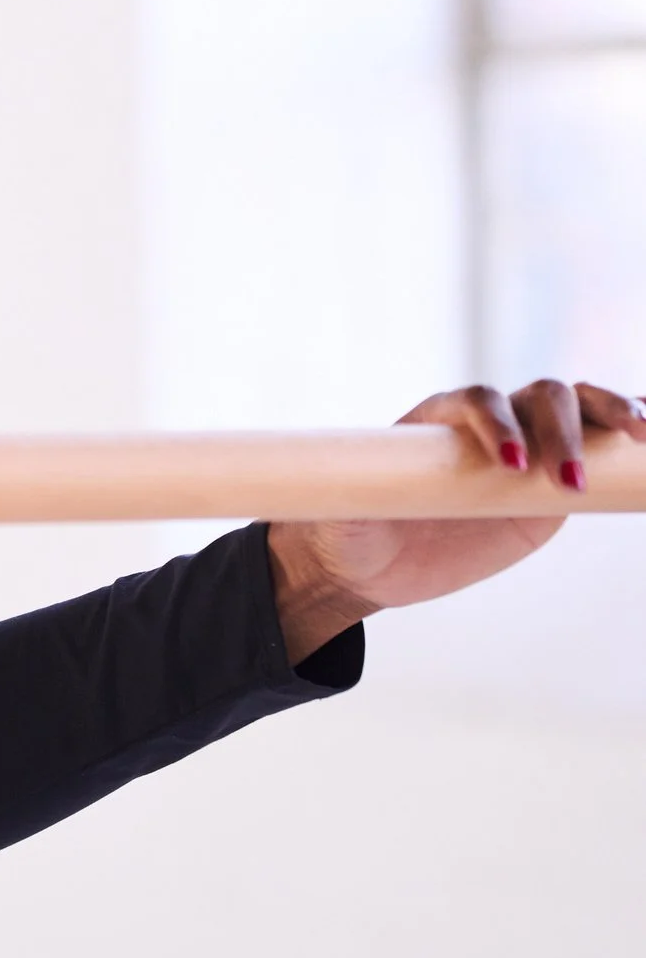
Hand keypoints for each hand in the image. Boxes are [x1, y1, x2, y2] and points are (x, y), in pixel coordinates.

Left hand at [267, 380, 645, 659]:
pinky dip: (627, 432)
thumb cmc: (348, 527)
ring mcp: (528, 446)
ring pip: (576, 408)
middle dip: (560, 427)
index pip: (477, 399)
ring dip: (610, 413)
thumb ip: (356, 498)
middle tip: (562, 478)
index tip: (506, 465)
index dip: (496, 421)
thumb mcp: (341, 513)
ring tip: (637, 438)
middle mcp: (488, 424)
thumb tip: (348, 495)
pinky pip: (598, 447)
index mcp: (437, 420)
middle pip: (539, 396)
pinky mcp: (551, 481)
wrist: (370, 561)